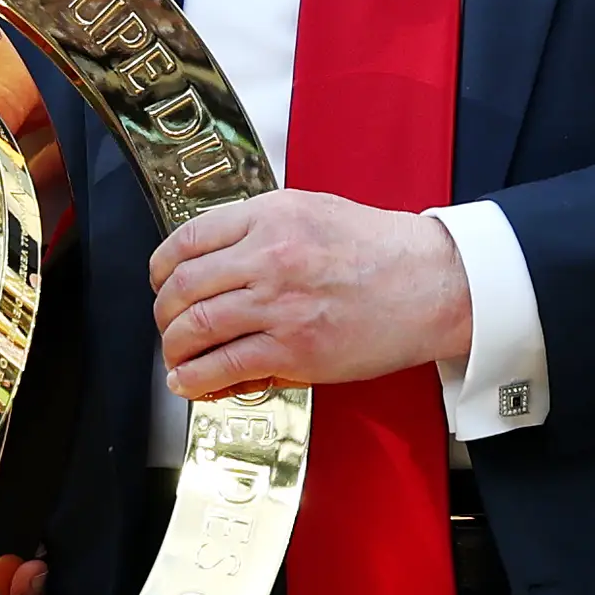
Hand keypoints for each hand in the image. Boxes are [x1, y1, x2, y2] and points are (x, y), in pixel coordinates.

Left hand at [150, 192, 471, 398]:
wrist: (433, 283)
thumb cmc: (382, 250)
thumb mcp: (314, 212)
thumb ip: (263, 228)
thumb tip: (216, 258)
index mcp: (272, 215)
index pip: (188, 239)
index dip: (161, 267)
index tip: (161, 281)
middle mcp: (269, 256)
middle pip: (183, 286)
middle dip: (164, 312)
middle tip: (167, 323)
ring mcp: (280, 304)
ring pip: (195, 327)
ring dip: (175, 348)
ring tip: (177, 356)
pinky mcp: (294, 349)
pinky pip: (224, 367)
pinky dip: (195, 379)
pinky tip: (190, 382)